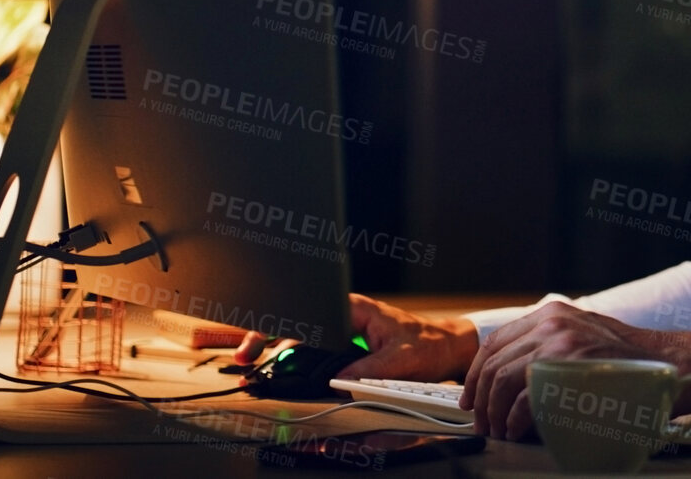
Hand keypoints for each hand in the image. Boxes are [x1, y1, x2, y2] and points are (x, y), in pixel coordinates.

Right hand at [231, 293, 478, 381]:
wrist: (446, 348)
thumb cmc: (428, 346)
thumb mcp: (399, 361)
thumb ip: (368, 370)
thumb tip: (337, 382)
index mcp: (355, 308)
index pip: (310, 310)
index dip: (280, 322)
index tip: (259, 339)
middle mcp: (345, 314)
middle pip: (299, 320)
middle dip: (268, 334)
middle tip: (244, 355)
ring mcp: (344, 329)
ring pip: (303, 336)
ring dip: (278, 349)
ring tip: (252, 361)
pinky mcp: (346, 344)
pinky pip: (316, 349)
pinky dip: (296, 358)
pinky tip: (279, 369)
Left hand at [461, 301, 690, 440]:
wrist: (670, 366)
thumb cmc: (629, 362)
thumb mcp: (584, 338)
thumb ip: (550, 345)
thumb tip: (511, 375)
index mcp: (552, 313)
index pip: (496, 340)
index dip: (475, 373)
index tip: (471, 397)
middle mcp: (552, 322)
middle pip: (494, 362)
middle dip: (481, 398)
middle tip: (482, 422)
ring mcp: (560, 342)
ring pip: (503, 380)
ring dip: (494, 412)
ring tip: (498, 431)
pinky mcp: (568, 366)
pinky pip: (525, 397)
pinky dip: (515, 419)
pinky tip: (516, 430)